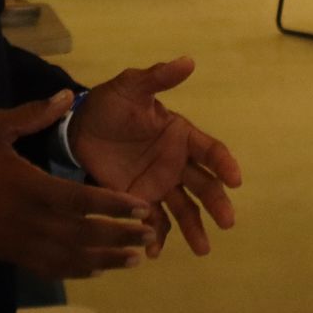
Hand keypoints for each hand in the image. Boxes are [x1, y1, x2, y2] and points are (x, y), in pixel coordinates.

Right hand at [0, 92, 156, 278]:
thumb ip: (34, 114)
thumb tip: (68, 96)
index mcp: (29, 186)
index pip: (81, 201)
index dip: (114, 205)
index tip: (142, 207)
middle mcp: (28, 220)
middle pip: (83, 234)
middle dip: (119, 235)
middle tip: (149, 235)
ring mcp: (18, 241)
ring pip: (69, 256)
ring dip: (104, 258)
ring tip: (134, 258)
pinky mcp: (8, 253)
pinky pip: (46, 267)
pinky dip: (74, 270)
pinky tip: (95, 270)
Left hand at [70, 57, 241, 257]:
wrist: (76, 129)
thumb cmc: (109, 104)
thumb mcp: (130, 86)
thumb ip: (158, 77)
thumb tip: (188, 60)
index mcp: (180, 135)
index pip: (210, 150)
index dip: (224, 164)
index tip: (235, 180)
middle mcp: (176, 162)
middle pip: (204, 185)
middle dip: (217, 203)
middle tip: (227, 223)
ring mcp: (159, 184)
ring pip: (184, 209)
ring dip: (194, 229)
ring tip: (202, 250)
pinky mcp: (138, 200)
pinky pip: (153, 221)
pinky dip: (156, 237)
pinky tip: (153, 252)